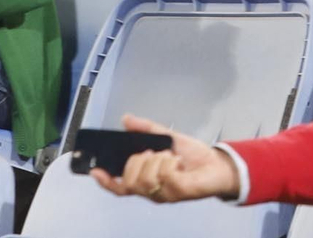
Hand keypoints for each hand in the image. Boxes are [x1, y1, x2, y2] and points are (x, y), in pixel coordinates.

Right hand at [89, 115, 241, 201]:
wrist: (217, 164)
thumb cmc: (192, 155)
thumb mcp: (165, 136)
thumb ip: (145, 129)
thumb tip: (126, 119)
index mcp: (145, 179)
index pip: (119, 186)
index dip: (105, 181)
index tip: (95, 170)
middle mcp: (152, 190)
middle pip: (128, 181)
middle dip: (137, 161)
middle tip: (152, 152)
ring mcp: (164, 194)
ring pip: (144, 179)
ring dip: (155, 160)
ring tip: (168, 156)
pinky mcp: (177, 193)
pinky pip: (164, 176)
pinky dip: (169, 162)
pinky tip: (177, 161)